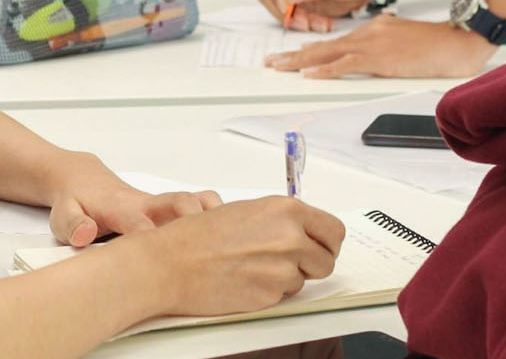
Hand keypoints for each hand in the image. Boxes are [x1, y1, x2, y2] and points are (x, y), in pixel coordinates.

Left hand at [47, 152, 222, 246]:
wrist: (81, 178)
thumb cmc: (75, 200)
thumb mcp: (62, 215)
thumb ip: (72, 225)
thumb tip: (86, 234)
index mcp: (120, 207)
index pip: (141, 224)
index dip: (155, 242)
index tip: (169, 264)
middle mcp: (145, 202)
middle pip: (180, 203)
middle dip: (197, 222)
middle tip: (211, 247)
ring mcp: (160, 204)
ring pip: (196, 201)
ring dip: (214, 215)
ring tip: (230, 240)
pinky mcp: (168, 208)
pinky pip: (199, 204)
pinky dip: (216, 213)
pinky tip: (227, 233)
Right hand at [135, 197, 344, 316]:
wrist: (172, 262)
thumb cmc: (200, 235)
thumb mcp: (247, 211)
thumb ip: (282, 220)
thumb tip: (304, 232)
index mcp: (286, 210)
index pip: (334, 230)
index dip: (328, 242)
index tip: (321, 247)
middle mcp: (290, 237)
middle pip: (327, 260)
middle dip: (313, 264)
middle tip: (292, 262)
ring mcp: (282, 268)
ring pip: (303, 280)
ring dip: (286, 277)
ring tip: (254, 267)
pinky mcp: (271, 295)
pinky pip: (282, 296)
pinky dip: (268, 291)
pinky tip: (245, 279)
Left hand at [265, 15, 494, 77]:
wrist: (457, 40)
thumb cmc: (437, 43)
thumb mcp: (406, 35)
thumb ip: (388, 36)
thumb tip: (380, 42)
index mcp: (373, 30)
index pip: (335, 41)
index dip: (312, 48)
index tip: (292, 54)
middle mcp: (367, 34)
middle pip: (324, 45)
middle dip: (294, 55)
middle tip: (272, 62)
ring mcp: (372, 45)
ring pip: (328, 53)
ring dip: (300, 62)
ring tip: (279, 67)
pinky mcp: (381, 59)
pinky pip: (347, 65)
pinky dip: (327, 69)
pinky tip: (311, 74)